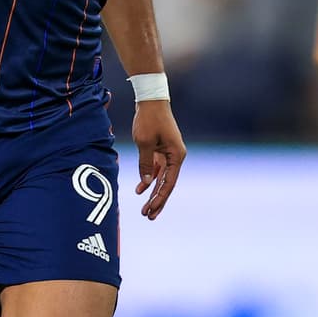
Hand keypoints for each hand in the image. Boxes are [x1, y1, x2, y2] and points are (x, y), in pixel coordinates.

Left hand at [132, 100, 185, 220]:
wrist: (150, 99)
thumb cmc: (149, 119)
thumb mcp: (144, 143)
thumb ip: (145, 164)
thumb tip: (145, 183)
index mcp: (177, 155)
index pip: (169, 183)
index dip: (160, 198)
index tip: (150, 211)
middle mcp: (176, 156)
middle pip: (167, 183)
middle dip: (158, 200)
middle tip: (148, 216)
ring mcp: (169, 153)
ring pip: (162, 178)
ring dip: (153, 192)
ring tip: (145, 208)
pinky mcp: (161, 149)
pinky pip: (156, 169)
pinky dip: (149, 178)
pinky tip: (140, 189)